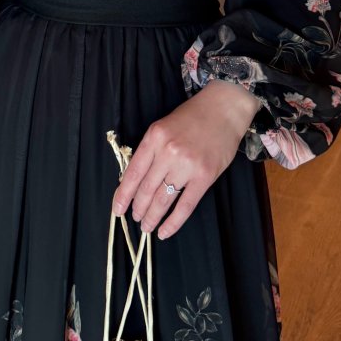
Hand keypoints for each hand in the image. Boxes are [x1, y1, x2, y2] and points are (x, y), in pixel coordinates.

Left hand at [112, 81, 262, 239]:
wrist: (223, 109)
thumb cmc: (192, 117)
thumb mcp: (163, 127)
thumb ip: (150, 150)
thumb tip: (135, 180)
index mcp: (154, 137)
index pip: (132, 173)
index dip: (123, 195)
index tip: (117, 209)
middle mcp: (168, 151)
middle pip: (146, 189)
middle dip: (138, 208)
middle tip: (135, 219)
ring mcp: (187, 165)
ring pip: (163, 199)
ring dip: (152, 217)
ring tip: (147, 226)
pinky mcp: (205, 176)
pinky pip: (186, 205)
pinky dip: (174, 222)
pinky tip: (165, 231)